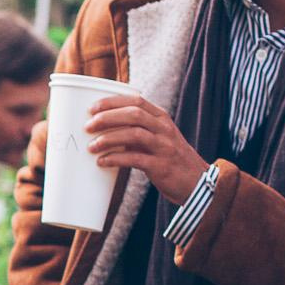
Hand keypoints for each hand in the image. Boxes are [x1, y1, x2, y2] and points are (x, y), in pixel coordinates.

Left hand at [84, 97, 207, 203]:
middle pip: (133, 115)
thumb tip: (104, 130)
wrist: (196, 183)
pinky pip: (135, 159)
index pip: (136, 101)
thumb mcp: (158, 139)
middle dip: (107, 118)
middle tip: (88, 126)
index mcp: (162, 118)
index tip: (92, 108)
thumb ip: (137, 132)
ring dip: (109, 139)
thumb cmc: (170, 160)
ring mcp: (164, 147)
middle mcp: (164, 129)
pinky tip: (102, 162)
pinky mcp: (161, 166)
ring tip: (91, 146)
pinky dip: (116, 159)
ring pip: (134, 135)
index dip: (113, 102)